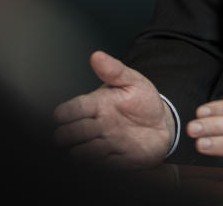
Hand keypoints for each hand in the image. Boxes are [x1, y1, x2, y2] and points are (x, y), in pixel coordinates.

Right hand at [53, 51, 173, 168]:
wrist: (162, 124)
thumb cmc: (142, 100)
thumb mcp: (133, 81)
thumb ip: (115, 70)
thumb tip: (97, 55)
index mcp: (96, 105)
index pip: (74, 109)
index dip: (66, 112)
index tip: (60, 115)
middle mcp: (96, 127)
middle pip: (73, 133)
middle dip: (71, 133)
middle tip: (78, 132)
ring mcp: (104, 145)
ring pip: (84, 153)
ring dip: (88, 150)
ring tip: (103, 142)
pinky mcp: (116, 162)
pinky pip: (105, 167)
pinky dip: (105, 164)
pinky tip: (113, 156)